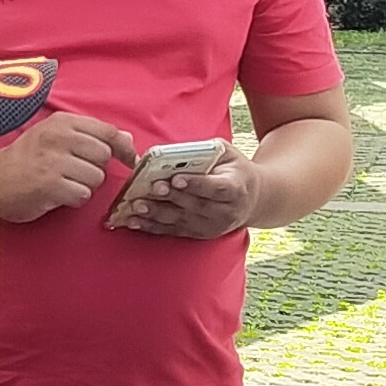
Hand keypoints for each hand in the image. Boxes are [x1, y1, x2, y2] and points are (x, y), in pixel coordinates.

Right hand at [0, 108, 135, 220]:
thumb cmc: (26, 158)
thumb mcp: (55, 136)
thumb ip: (91, 135)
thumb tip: (127, 138)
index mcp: (62, 122)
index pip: (107, 131)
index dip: (123, 147)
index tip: (129, 158)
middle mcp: (58, 138)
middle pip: (104, 156)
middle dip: (95, 168)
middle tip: (75, 172)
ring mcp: (54, 162)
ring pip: (96, 178)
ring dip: (84, 186)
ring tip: (63, 183)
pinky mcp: (50, 185)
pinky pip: (82, 195)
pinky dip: (74, 199)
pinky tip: (58, 194)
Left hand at [112, 151, 263, 240]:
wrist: (252, 199)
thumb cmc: (235, 170)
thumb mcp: (228, 154)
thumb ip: (206, 151)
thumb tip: (176, 153)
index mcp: (235, 188)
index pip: (216, 188)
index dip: (195, 184)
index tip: (176, 179)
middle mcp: (226, 211)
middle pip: (196, 206)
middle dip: (171, 198)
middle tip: (151, 189)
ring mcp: (212, 227)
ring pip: (181, 221)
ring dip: (156, 214)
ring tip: (136, 206)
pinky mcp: (198, 234)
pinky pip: (173, 231)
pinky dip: (151, 226)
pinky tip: (134, 221)